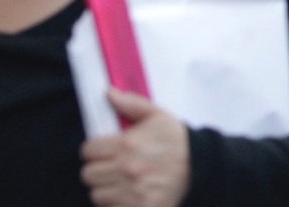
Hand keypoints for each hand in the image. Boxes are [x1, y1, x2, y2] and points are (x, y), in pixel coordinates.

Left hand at [81, 88, 190, 206]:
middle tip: (111, 166)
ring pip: (97, 194)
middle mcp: (126, 169)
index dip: (94, 149)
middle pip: (88, 174)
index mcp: (126, 144)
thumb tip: (109, 93)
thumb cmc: (177, 140)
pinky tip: (129, 194)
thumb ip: (130, 103)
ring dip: (106, 188)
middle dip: (97, 169)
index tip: (103, 150)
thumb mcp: (157, 116)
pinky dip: (117, 203)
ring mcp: (132, 192)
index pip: (88, 150)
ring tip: (120, 181)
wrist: (201, 166)